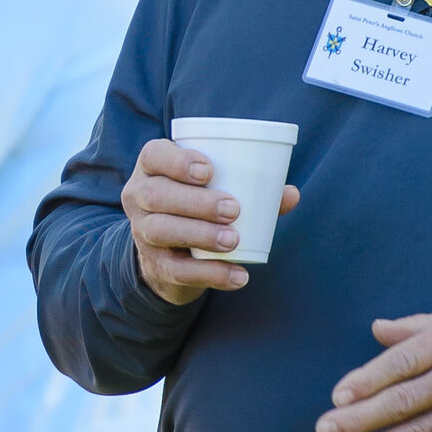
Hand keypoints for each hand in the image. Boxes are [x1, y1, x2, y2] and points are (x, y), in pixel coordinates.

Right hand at [121, 139, 299, 305]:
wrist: (171, 252)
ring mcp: (143, 233)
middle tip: (233, 209)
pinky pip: (178, 271)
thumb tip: (291, 194)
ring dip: (201, 234)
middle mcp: (140, 197)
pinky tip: (238, 275)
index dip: (177, 161)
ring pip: (161, 230)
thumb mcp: (215, 189)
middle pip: (157, 195)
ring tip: (234, 240)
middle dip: (196, 201)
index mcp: (153, 168)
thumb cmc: (198, 204)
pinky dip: (211, 274)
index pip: (153, 156)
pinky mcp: (156, 265)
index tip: (209, 170)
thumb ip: (253, 188)